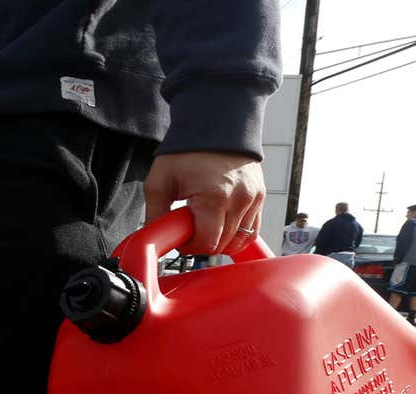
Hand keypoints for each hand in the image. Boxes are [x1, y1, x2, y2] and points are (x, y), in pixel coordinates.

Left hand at [144, 152, 265, 255]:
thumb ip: (155, 213)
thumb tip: (155, 236)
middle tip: (191, 228)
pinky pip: (252, 229)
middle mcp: (239, 199)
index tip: (182, 237)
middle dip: (204, 243)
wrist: (215, 123)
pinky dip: (237, 233)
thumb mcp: (160, 181)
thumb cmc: (188, 150)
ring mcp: (253, 198)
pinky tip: (222, 224)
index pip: (207, 243)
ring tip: (206, 224)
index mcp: (215, 198)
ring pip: (240, 240)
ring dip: (221, 240)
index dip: (191, 247)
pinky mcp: (260, 195)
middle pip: (223, 244)